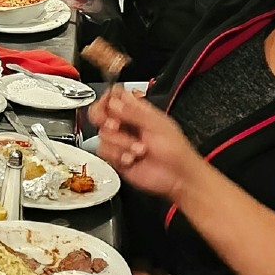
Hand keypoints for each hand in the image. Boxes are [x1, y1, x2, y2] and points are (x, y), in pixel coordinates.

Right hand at [89, 85, 204, 200]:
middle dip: (105, 120)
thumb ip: (133, 112)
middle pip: (99, 113)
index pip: (113, 96)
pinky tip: (131, 158)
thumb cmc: (175, 151)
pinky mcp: (116, 157)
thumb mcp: (157, 125)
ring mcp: (120, 140)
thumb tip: (113, 102)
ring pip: (102, 134)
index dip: (108, 99)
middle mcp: (126, 124)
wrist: (176, 178)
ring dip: (121, 143)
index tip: (110, 106)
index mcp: (137, 111)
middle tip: (116, 125)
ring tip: (139, 149)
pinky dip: (118, 156)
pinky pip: (103, 152)